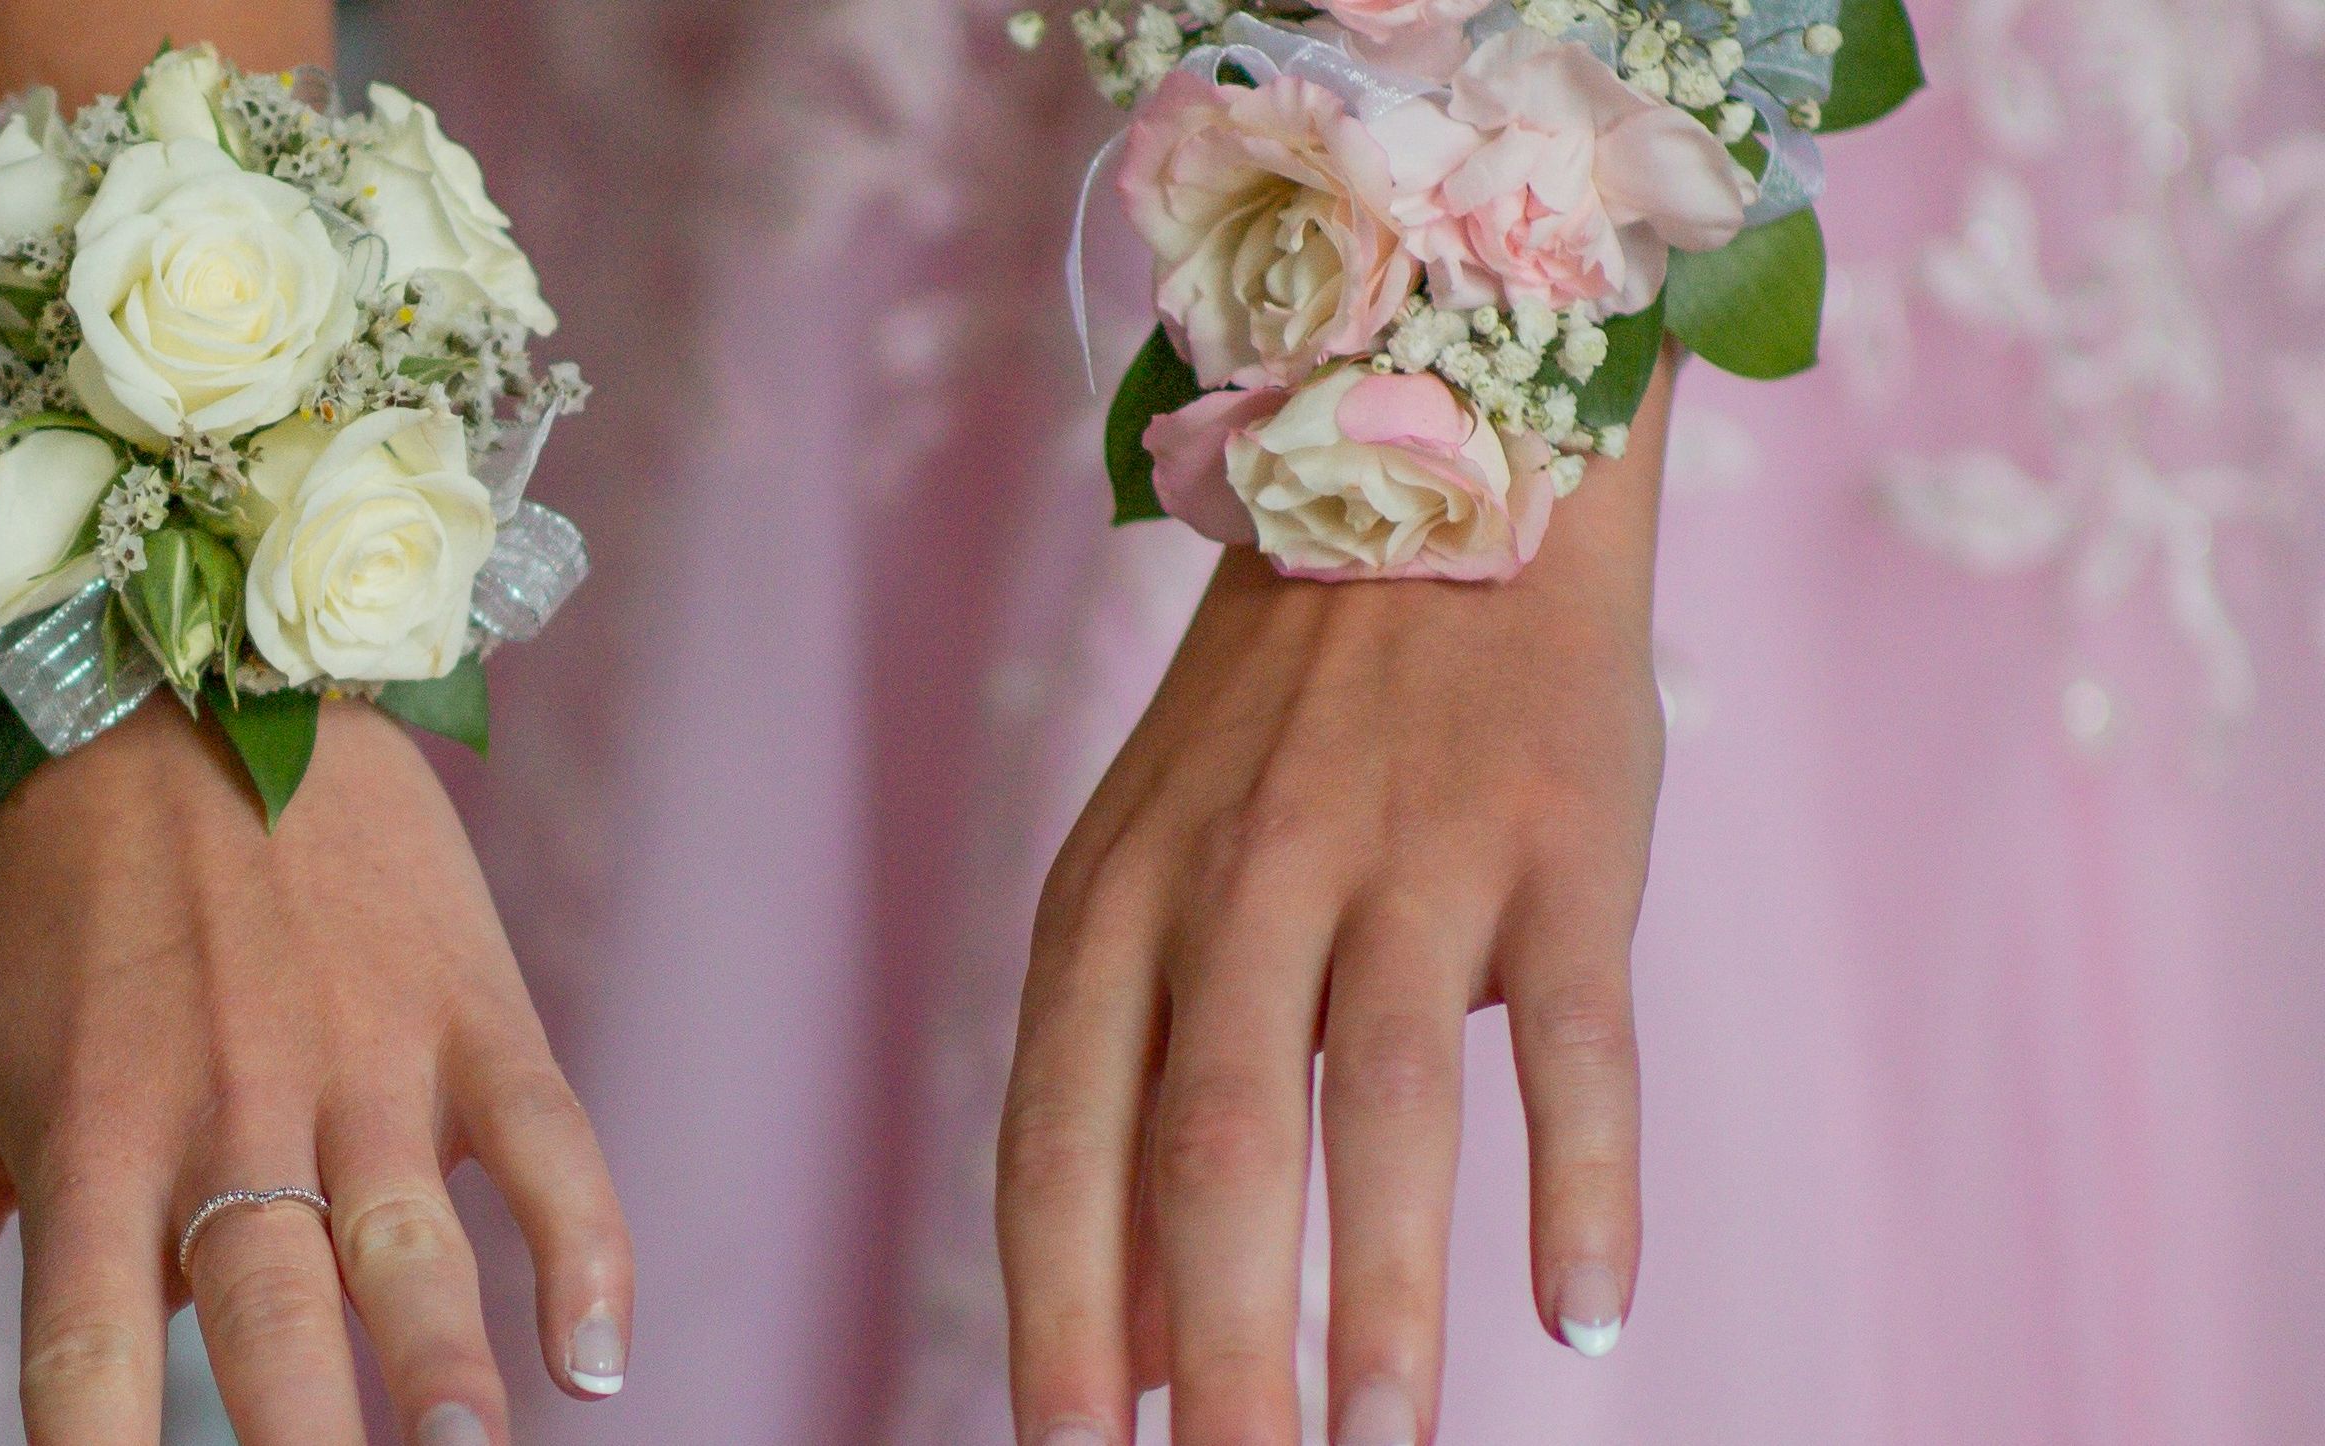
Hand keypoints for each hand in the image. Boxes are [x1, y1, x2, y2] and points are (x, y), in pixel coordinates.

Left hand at [0, 696, 631, 1445]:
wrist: (183, 691)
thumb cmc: (42, 927)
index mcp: (84, 1150)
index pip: (83, 1360)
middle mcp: (223, 1114)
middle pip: (263, 1320)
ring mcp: (359, 1061)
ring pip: (410, 1244)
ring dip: (441, 1369)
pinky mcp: (471, 1010)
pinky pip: (549, 1144)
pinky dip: (585, 1251)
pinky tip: (597, 1362)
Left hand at [998, 378, 1676, 1444]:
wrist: (1438, 469)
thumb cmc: (1278, 741)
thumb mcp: (1157, 895)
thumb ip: (1133, 1112)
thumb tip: (1126, 1361)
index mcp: (1111, 904)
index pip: (1059, 1141)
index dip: (1059, 1306)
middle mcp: (1237, 882)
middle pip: (1204, 1147)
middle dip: (1214, 1347)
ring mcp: (1402, 856)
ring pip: (1376, 1104)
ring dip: (1378, 1290)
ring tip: (1380, 1443)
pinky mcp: (1561, 842)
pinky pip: (1572, 1033)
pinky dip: (1582, 1177)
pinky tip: (1586, 1309)